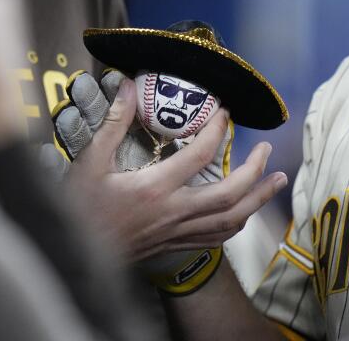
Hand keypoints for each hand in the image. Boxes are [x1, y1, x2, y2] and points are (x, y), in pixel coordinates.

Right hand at [51, 73, 287, 292]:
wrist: (70, 261)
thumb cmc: (77, 210)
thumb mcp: (88, 164)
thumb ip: (112, 124)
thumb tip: (127, 86)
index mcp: (154, 189)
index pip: (200, 154)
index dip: (218, 129)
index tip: (225, 110)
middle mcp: (173, 212)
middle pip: (230, 193)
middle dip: (256, 170)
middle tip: (267, 148)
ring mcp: (177, 233)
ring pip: (231, 220)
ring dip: (259, 199)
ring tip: (279, 180)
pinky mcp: (175, 245)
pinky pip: (217, 238)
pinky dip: (238, 222)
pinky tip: (247, 211)